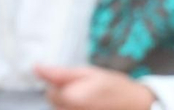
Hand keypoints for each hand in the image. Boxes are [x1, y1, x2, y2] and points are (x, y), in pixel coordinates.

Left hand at [35, 65, 156, 109]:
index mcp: (71, 99)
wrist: (138, 105)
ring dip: (71, 105)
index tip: (76, 81)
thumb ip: (60, 74)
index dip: (60, 85)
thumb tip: (35, 68)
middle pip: (56, 105)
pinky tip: (91, 106)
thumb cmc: (114, 86)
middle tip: (86, 90)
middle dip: (65, 97)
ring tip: (90, 101)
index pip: (49, 94)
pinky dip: (77, 109)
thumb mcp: (88, 72)